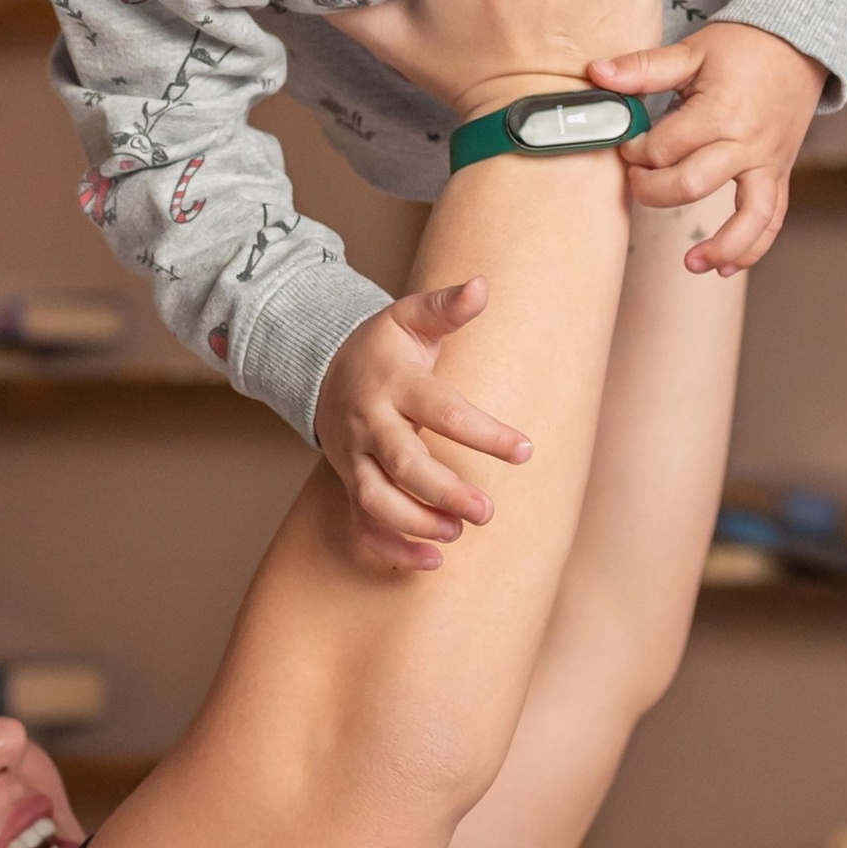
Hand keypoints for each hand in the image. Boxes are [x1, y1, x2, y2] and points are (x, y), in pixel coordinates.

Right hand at [313, 280, 532, 573]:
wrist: (320, 369)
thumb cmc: (382, 347)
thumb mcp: (409, 319)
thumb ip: (446, 307)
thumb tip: (481, 285)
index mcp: (395, 384)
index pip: (442, 410)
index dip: (484, 432)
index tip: (526, 450)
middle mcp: (371, 424)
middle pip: (402, 463)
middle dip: (442, 491)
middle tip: (487, 512)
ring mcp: (355, 457)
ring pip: (375, 500)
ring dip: (415, 523)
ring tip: (458, 534)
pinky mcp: (349, 482)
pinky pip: (363, 524)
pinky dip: (392, 549)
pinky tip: (433, 562)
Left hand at [596, 19, 825, 273]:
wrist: (798, 45)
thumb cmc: (743, 48)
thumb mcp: (691, 51)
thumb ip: (644, 67)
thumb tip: (597, 72)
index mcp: (720, 112)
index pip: (663, 148)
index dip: (635, 150)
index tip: (628, 142)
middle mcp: (747, 144)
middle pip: (692, 185)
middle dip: (653, 189)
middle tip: (637, 179)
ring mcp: (767, 164)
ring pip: (749, 217)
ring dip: (721, 245)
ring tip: (692, 263)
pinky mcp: (780, 175)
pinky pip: (772, 219)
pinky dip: (753, 247)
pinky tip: (726, 267)